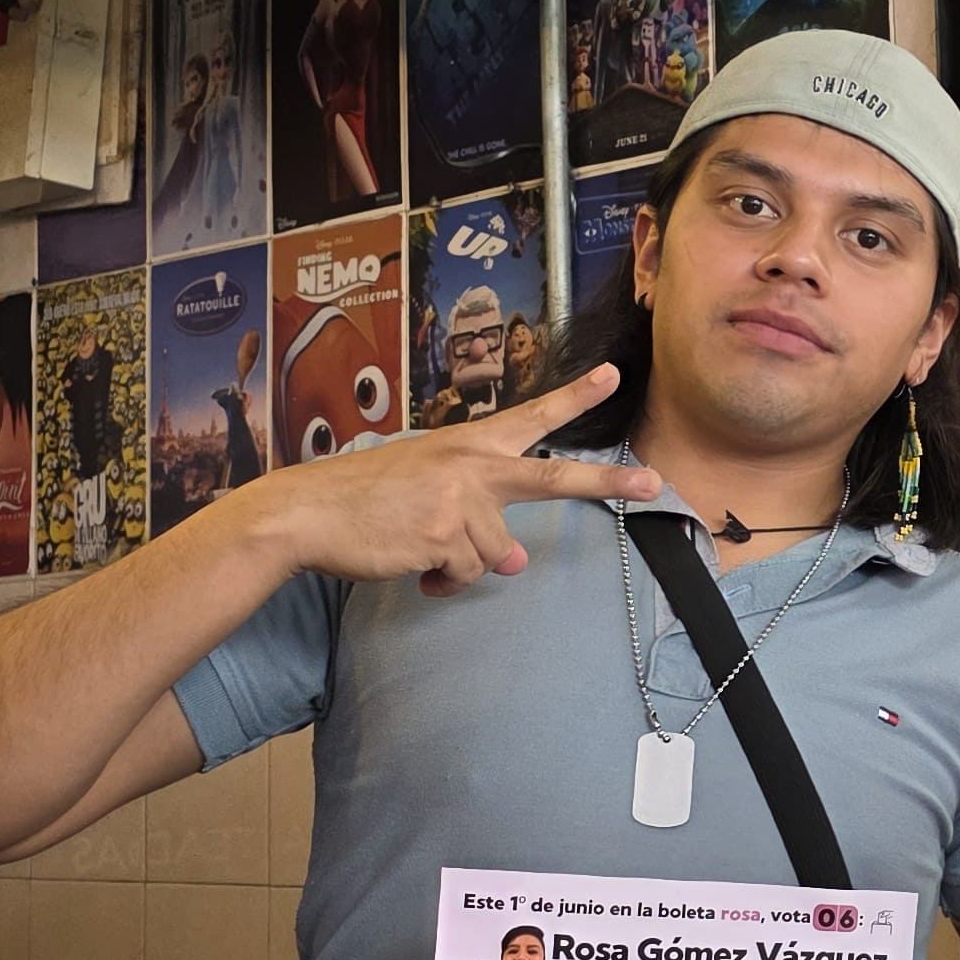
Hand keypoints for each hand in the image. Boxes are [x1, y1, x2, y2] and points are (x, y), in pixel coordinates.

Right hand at [238, 367, 655, 594]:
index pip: (529, 416)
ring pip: (494, 555)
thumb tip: (516, 561)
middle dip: (609, 483)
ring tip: (420, 549)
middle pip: (553, 477)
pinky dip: (443, 582)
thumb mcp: (426, 489)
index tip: (611, 377)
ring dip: (461, 564)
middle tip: (654, 483)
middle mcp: (471, 467)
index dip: (573, 397)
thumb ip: (478, 514)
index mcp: (465, 444)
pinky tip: (411, 566)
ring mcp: (461, 502)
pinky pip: (465, 575)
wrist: (306, 513)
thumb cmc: (362, 497)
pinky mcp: (445, 538)